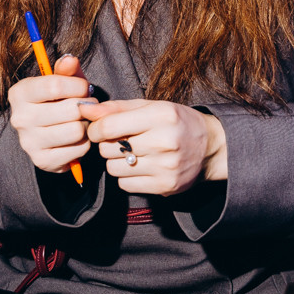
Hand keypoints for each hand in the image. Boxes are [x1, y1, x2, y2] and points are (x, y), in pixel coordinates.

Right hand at [6, 53, 90, 173]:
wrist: (52, 131)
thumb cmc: (59, 100)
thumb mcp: (63, 80)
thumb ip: (67, 69)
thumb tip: (70, 59)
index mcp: (19, 93)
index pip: (55, 86)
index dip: (79, 86)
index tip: (84, 88)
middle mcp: (19, 118)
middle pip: (71, 110)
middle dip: (86, 106)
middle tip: (85, 106)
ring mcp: (28, 142)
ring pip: (76, 130)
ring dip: (86, 125)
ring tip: (81, 121)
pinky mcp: (42, 161)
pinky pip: (79, 149)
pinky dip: (84, 143)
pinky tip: (77, 138)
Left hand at [80, 99, 225, 195]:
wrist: (210, 147)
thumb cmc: (176, 122)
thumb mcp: (151, 107)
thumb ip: (116, 108)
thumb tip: (84, 108)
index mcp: (161, 115)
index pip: (109, 127)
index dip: (95, 129)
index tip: (98, 130)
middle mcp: (164, 141)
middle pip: (109, 149)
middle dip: (108, 145)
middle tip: (122, 141)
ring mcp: (165, 166)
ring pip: (114, 168)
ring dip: (117, 162)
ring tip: (133, 154)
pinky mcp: (165, 186)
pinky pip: (125, 185)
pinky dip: (127, 176)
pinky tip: (141, 167)